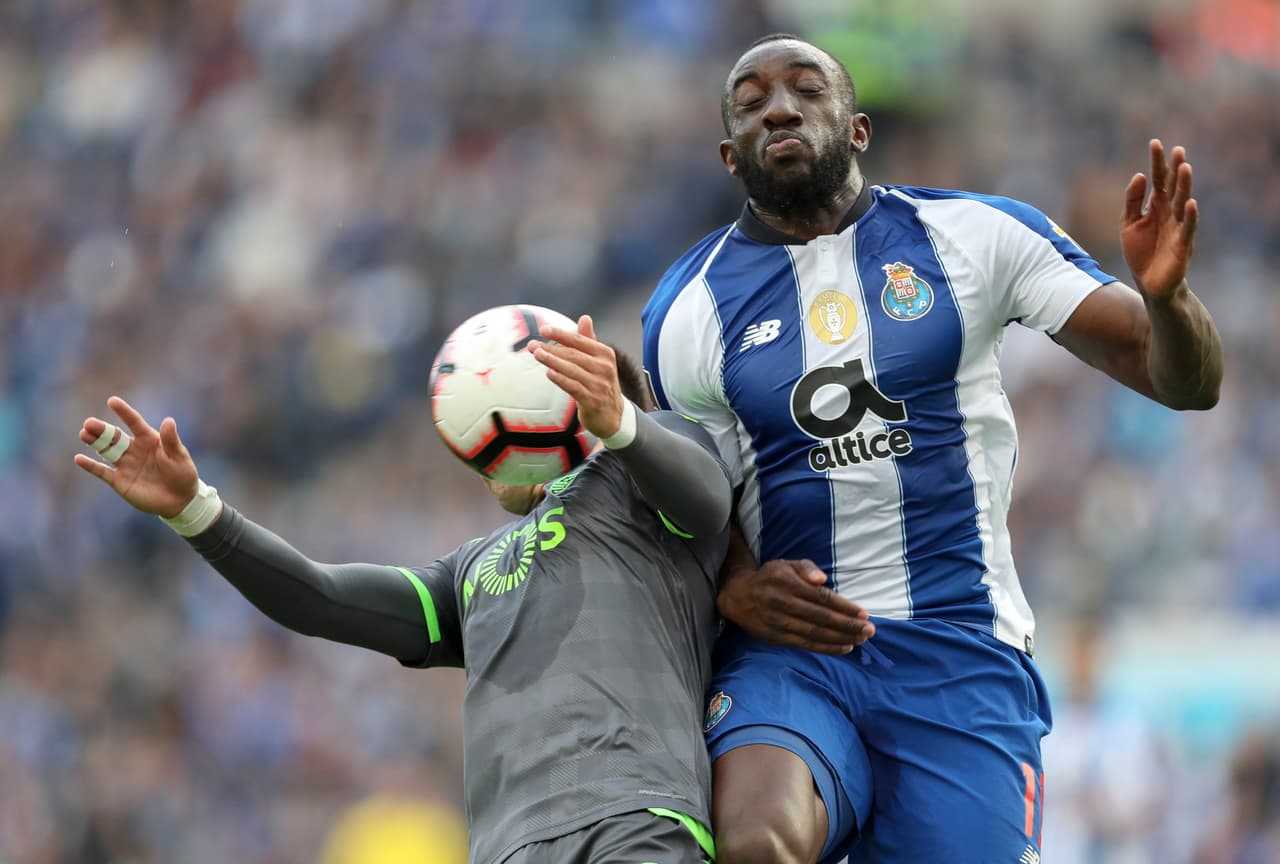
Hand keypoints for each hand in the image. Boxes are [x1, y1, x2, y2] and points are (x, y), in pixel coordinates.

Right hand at [74, 396, 198, 517]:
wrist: (180, 500)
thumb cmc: (183, 474)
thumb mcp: (179, 456)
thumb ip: (171, 440)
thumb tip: (169, 420)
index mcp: (149, 439)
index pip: (134, 422)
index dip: (124, 412)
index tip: (112, 401)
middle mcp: (134, 449)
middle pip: (114, 436)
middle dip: (101, 429)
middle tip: (89, 423)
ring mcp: (125, 465)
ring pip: (106, 450)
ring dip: (94, 442)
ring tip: (84, 433)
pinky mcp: (119, 481)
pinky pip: (102, 471)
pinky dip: (90, 466)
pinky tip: (79, 458)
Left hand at [531, 314, 625, 438]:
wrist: (613, 416)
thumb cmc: (600, 384)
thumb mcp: (598, 361)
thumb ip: (589, 340)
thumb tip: (585, 318)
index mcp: (605, 354)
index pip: (580, 340)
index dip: (561, 334)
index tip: (543, 329)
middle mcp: (604, 368)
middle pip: (573, 354)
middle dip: (551, 348)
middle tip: (532, 345)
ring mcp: (599, 385)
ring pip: (572, 369)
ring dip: (552, 361)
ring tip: (537, 354)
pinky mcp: (592, 400)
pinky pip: (574, 387)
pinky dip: (561, 379)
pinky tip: (549, 373)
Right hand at [718, 559, 874, 653]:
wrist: (737, 595)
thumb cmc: (769, 577)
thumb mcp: (785, 564)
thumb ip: (805, 567)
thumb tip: (821, 579)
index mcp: (788, 584)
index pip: (821, 598)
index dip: (844, 607)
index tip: (864, 613)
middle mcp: (783, 604)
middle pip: (821, 618)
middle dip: (847, 625)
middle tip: (869, 630)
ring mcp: (779, 623)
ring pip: (814, 634)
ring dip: (840, 639)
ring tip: (861, 640)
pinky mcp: (776, 637)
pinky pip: (805, 644)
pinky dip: (825, 647)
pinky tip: (843, 647)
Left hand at [1121, 139, 1198, 301]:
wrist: (1149, 283)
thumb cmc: (1141, 252)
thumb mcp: (1129, 224)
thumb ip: (1133, 201)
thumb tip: (1139, 175)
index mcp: (1157, 207)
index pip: (1158, 180)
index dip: (1157, 163)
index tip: (1155, 142)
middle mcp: (1170, 213)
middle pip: (1173, 187)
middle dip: (1174, 169)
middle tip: (1177, 149)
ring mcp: (1178, 228)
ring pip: (1183, 203)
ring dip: (1184, 186)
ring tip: (1185, 168)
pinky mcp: (1182, 245)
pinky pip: (1188, 228)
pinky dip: (1190, 216)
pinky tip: (1191, 203)